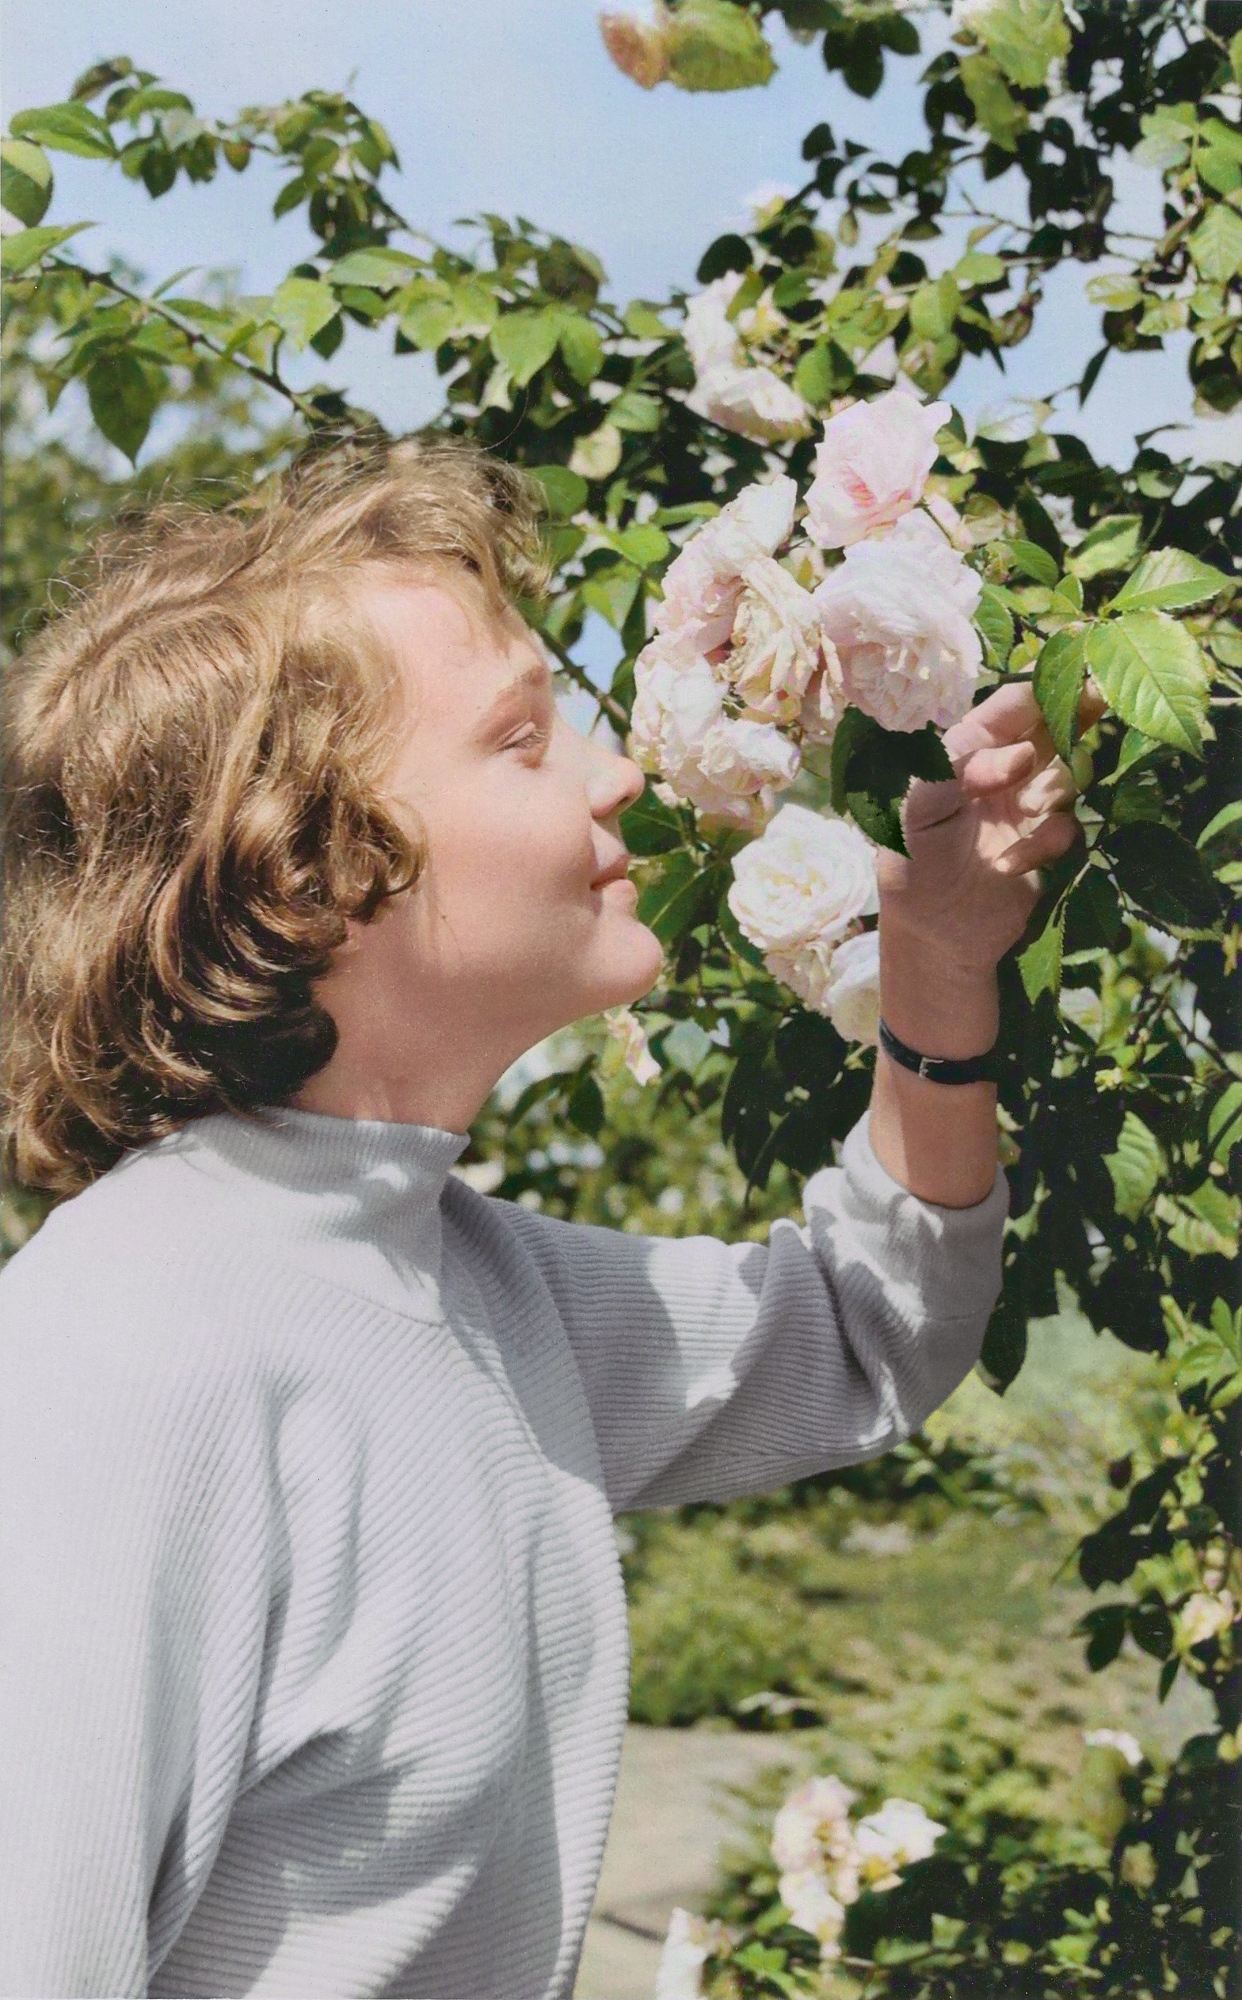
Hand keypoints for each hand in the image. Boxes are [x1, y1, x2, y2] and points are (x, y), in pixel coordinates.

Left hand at [875, 679, 1105, 974]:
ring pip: (1065, 773)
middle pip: (1049, 727)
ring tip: (1029, 810)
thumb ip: (958, 772)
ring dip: (1053, 788)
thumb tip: (1020, 754)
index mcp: (964, 752)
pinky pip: (1067, 825)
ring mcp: (1026, 805)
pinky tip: (1015, 863)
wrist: (935, 938)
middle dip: (1073, 713)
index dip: (1043, 687)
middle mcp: (1000, 770)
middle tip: (1100, 697)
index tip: (1079, 669)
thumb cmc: (912, 867)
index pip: (1009, 707)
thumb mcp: (915, 814)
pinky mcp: (1045, 842)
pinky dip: (1048, 840)